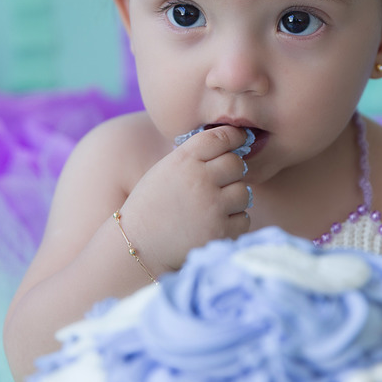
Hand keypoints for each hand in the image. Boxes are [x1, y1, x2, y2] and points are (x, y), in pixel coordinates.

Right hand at [116, 125, 252, 274]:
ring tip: (214, 207)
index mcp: (184, 160)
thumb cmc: (152, 205)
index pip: (220, 137)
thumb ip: (195, 157)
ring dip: (234, 199)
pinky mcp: (220, 232)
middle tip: (220, 183)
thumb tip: (233, 145)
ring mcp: (212, 207)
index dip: (234, 136)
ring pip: (243, 192)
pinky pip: (243, 219)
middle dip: (232, 172)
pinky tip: (215, 224)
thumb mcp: (165, 170)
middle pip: (236, 164)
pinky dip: (234, 222)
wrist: (138, 246)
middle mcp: (200, 179)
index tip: (240, 139)